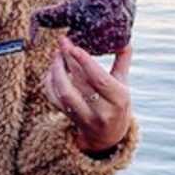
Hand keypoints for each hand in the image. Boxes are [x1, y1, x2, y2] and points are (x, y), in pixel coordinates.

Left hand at [42, 35, 132, 152]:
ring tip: (57, 54)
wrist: (108, 136)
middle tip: (63, 42)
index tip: (74, 46)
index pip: (99, 79)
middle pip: (79, 83)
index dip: (85, 62)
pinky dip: (50, 82)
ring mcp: (84, 117)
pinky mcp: (70, 119)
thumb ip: (123, 61)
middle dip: (69, 60)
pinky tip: (52, 69)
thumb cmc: (116, 104)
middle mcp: (102, 111)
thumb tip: (124, 38)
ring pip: (64, 92)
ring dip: (57, 71)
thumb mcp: (123, 84)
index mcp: (118, 99)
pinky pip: (54, 99)